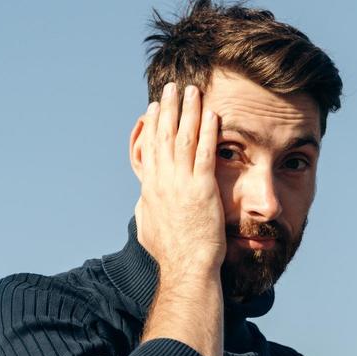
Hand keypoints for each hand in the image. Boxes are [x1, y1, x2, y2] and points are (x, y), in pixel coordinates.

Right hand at [131, 81, 224, 278]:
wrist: (185, 267)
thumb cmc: (171, 254)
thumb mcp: (149, 227)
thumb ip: (146, 209)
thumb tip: (143, 203)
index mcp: (150, 188)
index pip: (149, 147)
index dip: (152, 124)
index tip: (154, 107)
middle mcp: (162, 181)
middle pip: (164, 135)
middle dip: (169, 108)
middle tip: (173, 88)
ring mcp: (181, 184)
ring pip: (184, 138)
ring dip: (189, 111)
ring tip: (193, 91)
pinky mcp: (203, 189)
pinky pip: (206, 153)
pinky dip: (209, 131)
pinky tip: (212, 114)